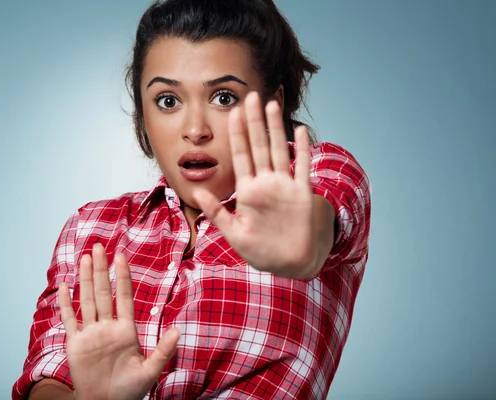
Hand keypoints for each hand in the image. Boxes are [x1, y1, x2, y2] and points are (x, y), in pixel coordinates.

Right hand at [58, 244, 180, 399]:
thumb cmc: (129, 391)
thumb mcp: (150, 371)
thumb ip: (163, 351)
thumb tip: (177, 330)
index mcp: (126, 330)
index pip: (124, 296)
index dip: (122, 276)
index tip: (121, 256)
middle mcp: (107, 327)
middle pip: (103, 292)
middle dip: (101, 270)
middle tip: (98, 247)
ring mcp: (90, 334)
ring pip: (86, 300)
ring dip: (84, 280)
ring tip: (84, 258)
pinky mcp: (75, 344)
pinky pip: (70, 320)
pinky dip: (66, 304)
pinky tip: (64, 287)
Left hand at [194, 91, 316, 277]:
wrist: (288, 263)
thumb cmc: (260, 250)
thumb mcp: (233, 233)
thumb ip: (217, 213)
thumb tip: (196, 193)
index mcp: (247, 191)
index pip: (240, 156)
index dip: (237, 135)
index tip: (232, 113)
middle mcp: (265, 183)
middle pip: (258, 146)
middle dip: (254, 122)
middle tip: (250, 96)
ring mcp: (284, 186)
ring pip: (278, 150)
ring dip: (275, 128)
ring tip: (271, 104)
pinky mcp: (301, 194)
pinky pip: (302, 168)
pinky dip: (302, 150)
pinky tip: (300, 131)